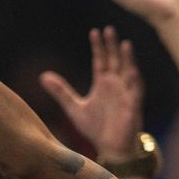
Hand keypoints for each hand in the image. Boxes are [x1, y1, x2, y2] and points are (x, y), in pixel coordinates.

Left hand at [39, 28, 142, 158]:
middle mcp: (116, 85)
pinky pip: (136, 89)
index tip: (95, 32)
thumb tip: (42, 76)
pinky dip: (135, 78)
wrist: (112, 149)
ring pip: (128, 71)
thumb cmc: (97, 129)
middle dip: (112, 46)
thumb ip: (61, 92)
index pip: (101, 60)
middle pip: (115, 61)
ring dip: (127, 58)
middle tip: (109, 29)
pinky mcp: (133, 105)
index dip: (98, 47)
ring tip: (125, 44)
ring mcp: (126, 94)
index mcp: (103, 84)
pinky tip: (132, 68)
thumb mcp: (74, 108)